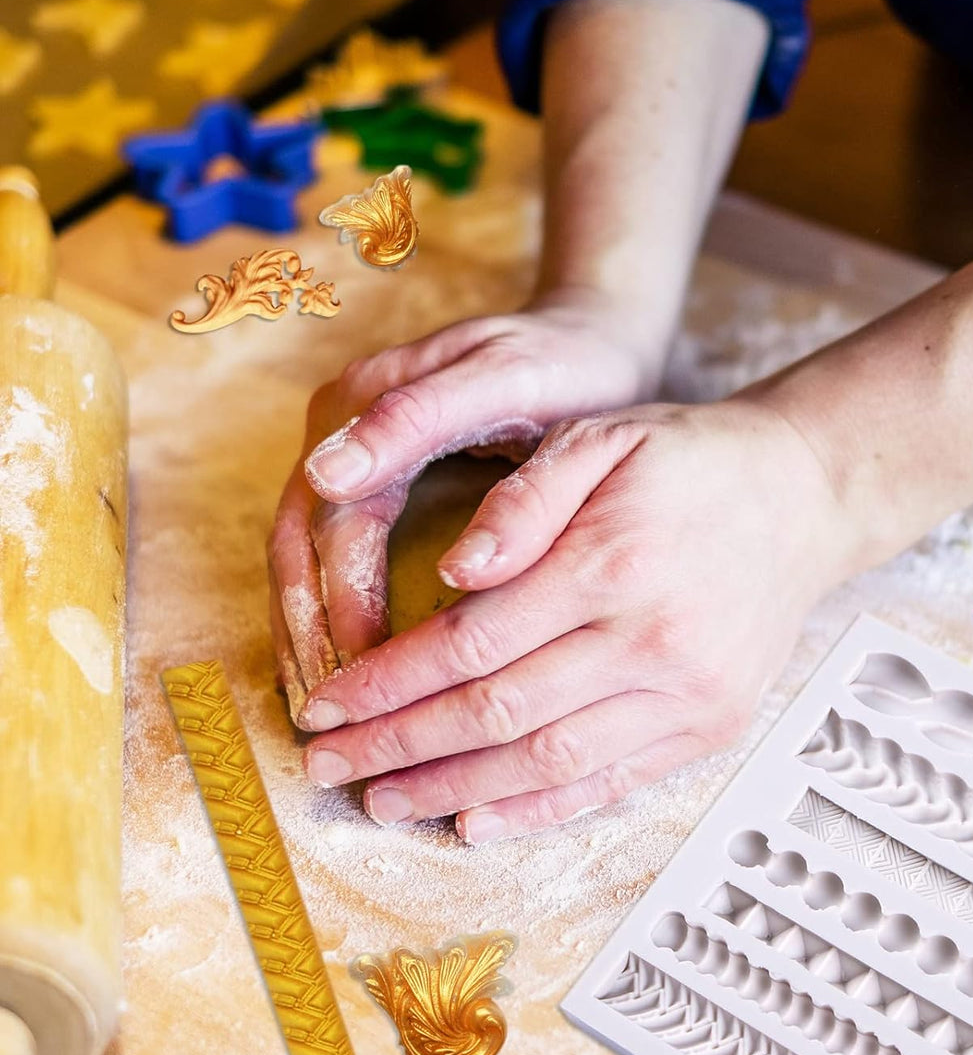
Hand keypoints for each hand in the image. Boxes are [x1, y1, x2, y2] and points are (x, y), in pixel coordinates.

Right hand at [267, 296, 661, 718]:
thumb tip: (324, 476)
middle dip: (306, 632)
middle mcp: (341, 426)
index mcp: (364, 401)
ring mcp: (350, 453)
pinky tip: (345, 666)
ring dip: (306, 631)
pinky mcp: (372, 478)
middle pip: (299, 545)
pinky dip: (331, 611)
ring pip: (305, 557)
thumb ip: (419, 417)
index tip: (359, 678)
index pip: (332, 523)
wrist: (591, 338)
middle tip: (326, 717)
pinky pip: (334, 554)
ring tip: (320, 708)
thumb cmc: (562, 363)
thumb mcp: (502, 379)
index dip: (339, 603)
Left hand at [293, 396, 855, 841]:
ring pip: (547, 761)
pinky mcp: (710, 724)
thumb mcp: (604, 439)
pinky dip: (539, 810)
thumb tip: (452, 572)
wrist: (804, 496)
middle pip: (496, 712)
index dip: (386, 680)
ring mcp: (687, 693)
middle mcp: (649, 639)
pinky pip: (613, 783)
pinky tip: (478, 822)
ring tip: (384, 802)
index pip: (469, 641)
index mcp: (609, 562)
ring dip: (454, 790)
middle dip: (399, 746)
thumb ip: (524, 499)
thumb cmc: (690, 461)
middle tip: (328, 765)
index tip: (325, 703)